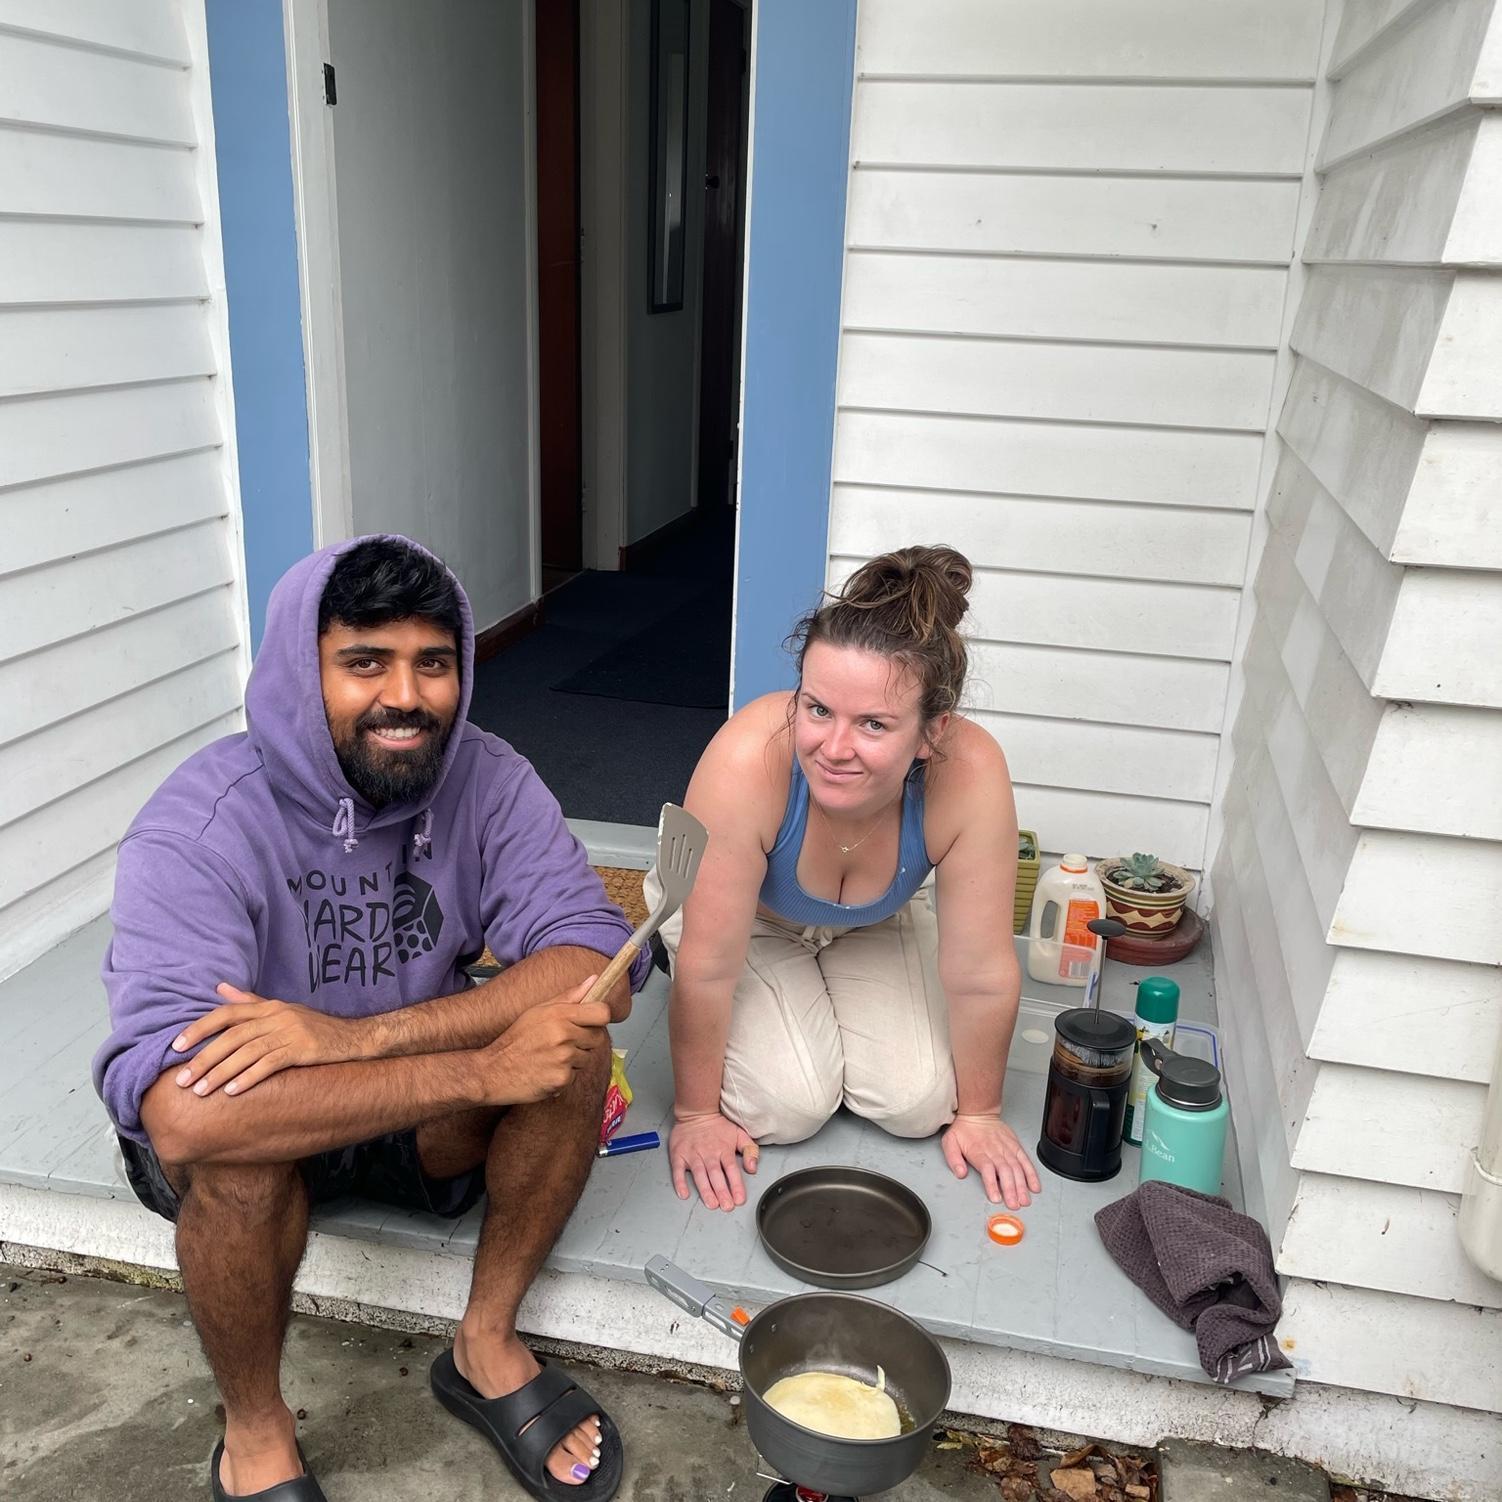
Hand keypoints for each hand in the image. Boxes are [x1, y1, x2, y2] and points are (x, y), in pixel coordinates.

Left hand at [170, 984, 365, 1097]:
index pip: (227, 1013)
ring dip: (221, 1072)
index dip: (200, 1029)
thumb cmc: (316, 1027)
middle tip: (181, 1080)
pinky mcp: (304, 1049)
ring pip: (247, 1052)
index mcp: (269, 1007)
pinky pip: (270, 1064)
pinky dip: (250, 1077)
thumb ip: (250, 1002)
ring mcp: (291, 1032)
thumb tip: (219, 987)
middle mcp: (277, 1016)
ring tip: (201, 1091)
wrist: (355, 1038)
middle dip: (204, 1058)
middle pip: (233, 1036)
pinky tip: (233, 1092)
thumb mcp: (283, 1010)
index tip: (176, 1047)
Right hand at [479, 977, 611, 1104]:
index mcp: (560, 1015)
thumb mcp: (538, 1011)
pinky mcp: (562, 1080)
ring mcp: (564, 1059)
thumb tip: (595, 979)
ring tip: (550, 1057)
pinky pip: (575, 1076)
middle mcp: (564, 1035)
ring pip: (587, 1059)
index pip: (603, 1013)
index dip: (599, 1017)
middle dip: (585, 1041)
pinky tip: (547, 1071)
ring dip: (573, 1060)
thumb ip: (569, 996)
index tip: (590, 1021)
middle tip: (561, 1043)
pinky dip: (564, 1076)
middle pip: (598, 1038)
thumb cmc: (517, 1039)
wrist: (493, 1071)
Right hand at [669, 1111, 758, 1210]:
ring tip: (711, 1203)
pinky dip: (680, 1182)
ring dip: (705, 1190)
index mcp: (724, 1149)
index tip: (739, 1199)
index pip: (732, 1170)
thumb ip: (750, 1150)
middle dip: (722, 1192)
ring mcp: (693, 1154)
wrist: (696, 1111)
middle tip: (726, 1206)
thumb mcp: (739, 1133)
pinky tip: (684, 1193)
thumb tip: (752, 1168)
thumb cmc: (718, 1125)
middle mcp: (709, 1153)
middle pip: (716, 1175)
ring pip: (699, 1174)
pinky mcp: (679, 1155)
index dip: (736, 1185)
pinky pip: (678, 1170)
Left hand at [941, 1112, 1041, 1208]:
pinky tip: (1034, 1186)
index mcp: (979, 1152)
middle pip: (1005, 1172)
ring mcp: (1007, 1149)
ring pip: (1017, 1168)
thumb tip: (960, 1173)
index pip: (987, 1170)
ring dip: (1022, 1185)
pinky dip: (1031, 1174)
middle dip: (1011, 1190)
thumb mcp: (950, 1141)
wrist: (978, 1112)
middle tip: (1014, 1204)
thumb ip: (953, 1158)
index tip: (996, 1197)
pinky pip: (1025, 1161)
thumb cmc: (964, 1129)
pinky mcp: (1015, 1146)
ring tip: (1025, 1200)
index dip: (992, 1184)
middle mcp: (995, 1151)